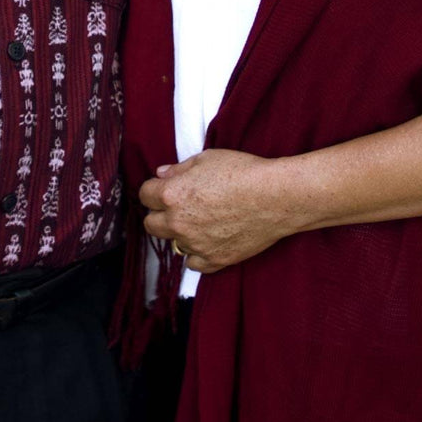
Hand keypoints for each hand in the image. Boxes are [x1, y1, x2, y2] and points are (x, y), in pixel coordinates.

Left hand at [139, 149, 293, 273]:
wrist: (276, 197)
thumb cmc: (244, 171)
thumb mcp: (207, 158)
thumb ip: (179, 168)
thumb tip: (162, 174)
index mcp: (172, 195)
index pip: (145, 195)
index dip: (155, 189)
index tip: (165, 188)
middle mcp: (178, 222)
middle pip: (150, 224)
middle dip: (160, 214)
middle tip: (178, 206)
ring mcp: (195, 244)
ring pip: (173, 243)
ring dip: (181, 233)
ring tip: (201, 221)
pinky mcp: (214, 260)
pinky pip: (193, 263)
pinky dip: (198, 253)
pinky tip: (209, 239)